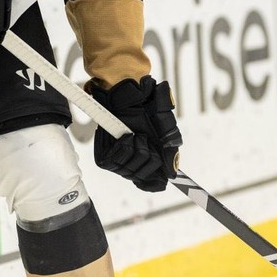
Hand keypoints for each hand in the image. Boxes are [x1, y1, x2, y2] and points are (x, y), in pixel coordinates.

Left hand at [88, 76, 181, 191]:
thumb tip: (172, 174)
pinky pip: (114, 163)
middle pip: (141, 178)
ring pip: (128, 171)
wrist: (128, 93)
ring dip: (135, 150)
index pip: (151, 184)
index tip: (158, 179)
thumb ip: (171, 150)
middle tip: (145, 138)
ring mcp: (119, 159)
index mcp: (150, 158)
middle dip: (147, 157)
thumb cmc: (148, 107)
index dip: (153, 182)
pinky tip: (125, 137)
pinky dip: (122, 148)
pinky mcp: (105, 155)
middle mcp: (134, 161)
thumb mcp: (166, 127)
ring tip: (135, 134)